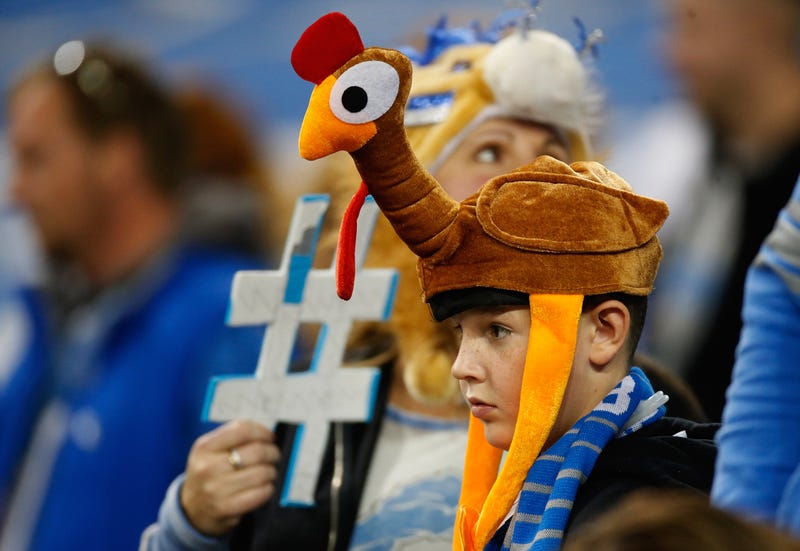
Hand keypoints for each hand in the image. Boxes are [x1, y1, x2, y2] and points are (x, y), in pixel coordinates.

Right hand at [180, 419, 279, 536]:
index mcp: (205, 447)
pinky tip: (265, 488)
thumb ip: (235, 438)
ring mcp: (215, 489)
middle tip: (274, 456)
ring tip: (269, 473)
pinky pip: (259, 494)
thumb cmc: (209, 473)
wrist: (190, 509)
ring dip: (271, 472)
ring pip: (261, 473)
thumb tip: (268, 435)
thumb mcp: (210, 451)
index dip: (262, 432)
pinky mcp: (224, 508)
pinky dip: (268, 489)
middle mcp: (208, 467)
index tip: (270, 437)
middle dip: (272, 453)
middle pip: (256, 451)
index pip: (242, 430)